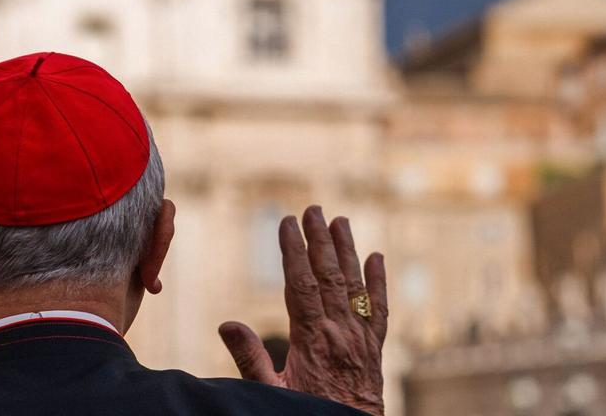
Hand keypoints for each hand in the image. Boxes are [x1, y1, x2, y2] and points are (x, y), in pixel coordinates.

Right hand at [218, 206, 387, 414]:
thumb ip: (249, 358)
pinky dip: (378, 282)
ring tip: (341, 221)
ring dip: (347, 251)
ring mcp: (360, 339)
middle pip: (330, 276)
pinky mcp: (374, 348)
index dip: (293, 251)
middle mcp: (340, 333)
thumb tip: (227, 324)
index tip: (286, 223)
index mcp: (312, 340)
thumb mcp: (271, 392)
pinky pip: (378, 309)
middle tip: (313, 210)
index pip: (301, 284)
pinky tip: (377, 258)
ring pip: (354, 286)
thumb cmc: (306, 414)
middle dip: (320, 240)